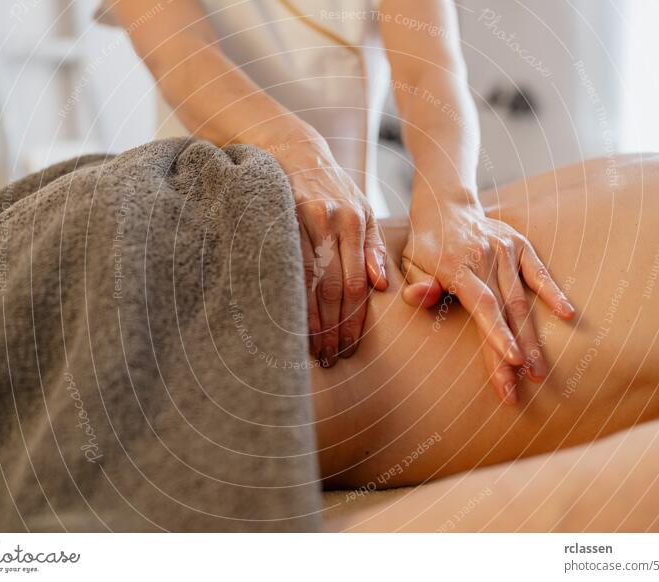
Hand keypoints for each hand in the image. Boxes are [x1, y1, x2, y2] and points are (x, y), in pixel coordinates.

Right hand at [275, 138, 387, 366]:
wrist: (294, 150)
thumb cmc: (332, 189)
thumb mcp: (362, 210)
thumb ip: (373, 247)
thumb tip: (379, 285)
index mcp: (356, 222)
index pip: (358, 283)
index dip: (355, 320)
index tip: (350, 346)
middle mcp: (333, 222)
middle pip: (335, 289)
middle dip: (335, 328)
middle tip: (332, 357)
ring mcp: (303, 221)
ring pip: (310, 282)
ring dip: (313, 322)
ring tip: (314, 350)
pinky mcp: (279, 219)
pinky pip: (286, 268)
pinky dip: (291, 298)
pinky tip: (291, 321)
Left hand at [401, 200, 575, 403]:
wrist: (445, 205)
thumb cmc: (425, 245)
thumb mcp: (411, 262)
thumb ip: (419, 283)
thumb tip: (422, 297)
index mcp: (456, 265)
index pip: (483, 305)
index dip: (498, 334)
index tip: (512, 363)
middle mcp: (484, 257)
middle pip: (506, 310)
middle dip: (516, 352)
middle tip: (522, 390)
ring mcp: (504, 250)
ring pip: (523, 300)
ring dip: (533, 337)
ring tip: (539, 372)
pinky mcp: (520, 245)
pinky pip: (539, 271)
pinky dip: (553, 292)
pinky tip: (568, 315)